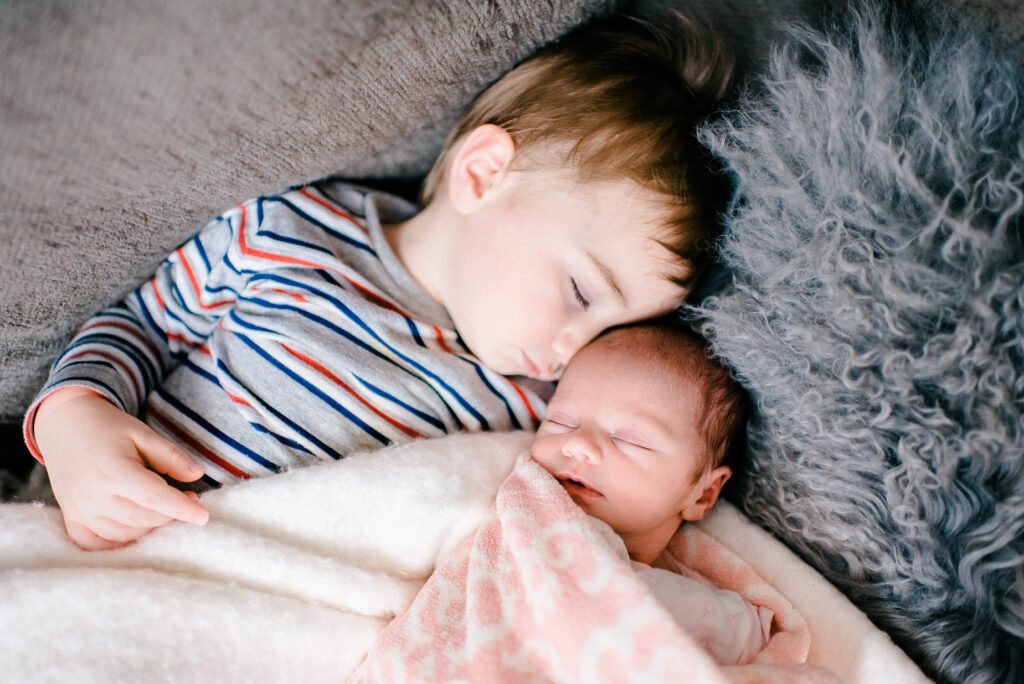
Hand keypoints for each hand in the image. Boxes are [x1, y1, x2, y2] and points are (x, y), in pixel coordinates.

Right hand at [32, 387, 208, 549]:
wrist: (65, 427)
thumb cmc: (108, 429)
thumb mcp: (143, 434)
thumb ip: (171, 456)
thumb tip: (197, 475)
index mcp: (113, 471)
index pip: (154, 498)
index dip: (182, 509)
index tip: (204, 516)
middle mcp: (93, 497)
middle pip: (144, 519)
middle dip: (171, 514)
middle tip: (188, 497)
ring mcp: (80, 512)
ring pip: (126, 534)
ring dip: (151, 526)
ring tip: (163, 506)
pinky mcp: (72, 520)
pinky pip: (98, 544)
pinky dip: (122, 541)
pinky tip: (138, 528)